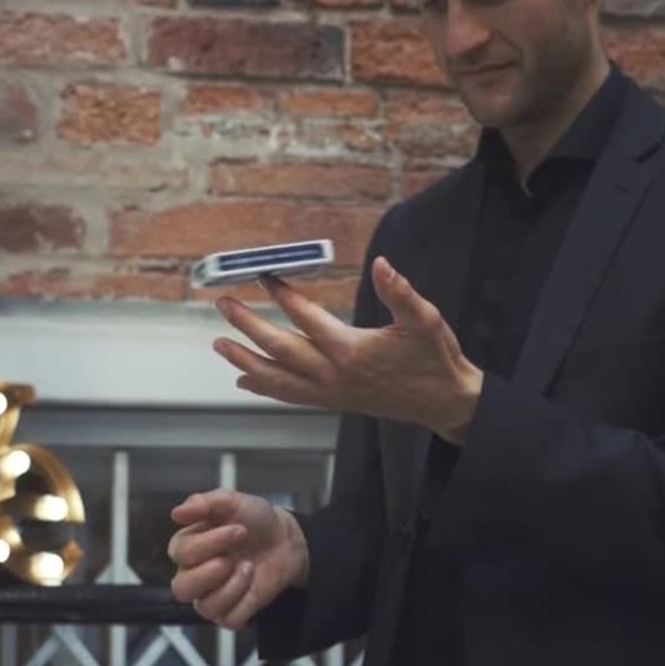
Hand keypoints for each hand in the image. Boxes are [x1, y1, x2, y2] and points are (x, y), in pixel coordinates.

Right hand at [167, 489, 307, 630]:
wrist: (285, 539)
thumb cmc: (253, 520)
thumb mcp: (231, 501)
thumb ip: (203, 503)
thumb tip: (176, 513)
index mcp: (186, 547)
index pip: (181, 553)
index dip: (210, 542)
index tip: (239, 529)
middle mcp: (192, 574)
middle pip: (182, 589)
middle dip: (213, 570)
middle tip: (236, 554)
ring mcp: (210, 596)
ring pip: (205, 607)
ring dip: (232, 586)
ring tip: (248, 567)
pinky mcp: (230, 613)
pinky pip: (229, 619)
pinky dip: (245, 601)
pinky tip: (253, 583)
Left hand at [213, 255, 482, 444]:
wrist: (444, 402)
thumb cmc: (435, 359)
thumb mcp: (425, 319)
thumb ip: (400, 292)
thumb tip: (381, 263)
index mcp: (352, 351)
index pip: (307, 318)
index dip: (282, 295)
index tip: (264, 276)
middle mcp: (335, 375)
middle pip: (280, 349)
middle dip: (248, 326)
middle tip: (224, 304)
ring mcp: (331, 393)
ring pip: (277, 379)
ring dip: (245, 361)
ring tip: (220, 344)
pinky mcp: (334, 402)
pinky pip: (290, 396)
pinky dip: (265, 387)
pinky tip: (244, 381)